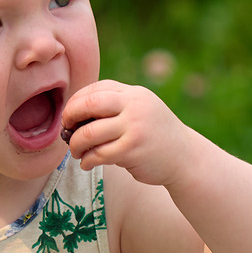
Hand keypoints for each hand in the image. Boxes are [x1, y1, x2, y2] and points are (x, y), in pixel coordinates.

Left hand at [61, 79, 197, 186]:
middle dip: (70, 117)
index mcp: (133, 94)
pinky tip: (87, 164)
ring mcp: (134, 127)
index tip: (69, 116)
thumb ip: (115, 105)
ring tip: (76, 152)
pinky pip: (99, 154)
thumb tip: (73, 113)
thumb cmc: (154, 135)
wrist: (185, 157)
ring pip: (89, 133)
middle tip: (67, 130)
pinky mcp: (132, 150)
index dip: (76, 101)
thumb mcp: (140, 110)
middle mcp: (134, 106)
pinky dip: (87, 160)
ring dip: (76, 144)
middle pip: (89, 104)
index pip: (96, 89)